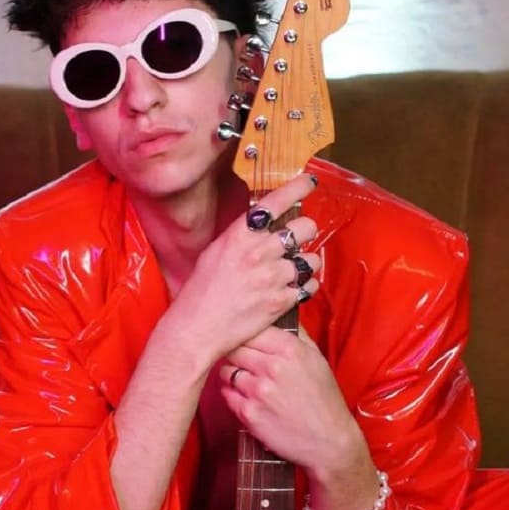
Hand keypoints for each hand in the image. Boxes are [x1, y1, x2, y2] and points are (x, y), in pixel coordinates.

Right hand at [157, 173, 321, 363]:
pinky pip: (308, 286)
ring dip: (306, 263)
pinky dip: (305, 286)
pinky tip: (293, 289)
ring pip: (310, 259)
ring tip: (293, 269)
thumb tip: (263, 223)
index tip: (309, 182)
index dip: (297, 188)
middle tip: (298, 238)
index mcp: (239, 235)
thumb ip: (241, 236)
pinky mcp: (281, 301)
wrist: (197, 327)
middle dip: (305, 231)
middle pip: (304, 228)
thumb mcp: (216, 251)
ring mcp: (272, 277)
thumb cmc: (201, 290)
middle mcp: (259, 252)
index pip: (275, 202)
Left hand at [217, 326, 366, 475]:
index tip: (245, 337)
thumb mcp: (317, 358)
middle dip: (235, 351)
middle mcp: (272, 368)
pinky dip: (231, 393)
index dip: (246, 333)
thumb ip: (296, 334)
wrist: (329, 442)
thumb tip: (280, 312)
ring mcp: (259, 392)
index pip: (252, 329)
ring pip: (226, 370)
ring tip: (243, 378)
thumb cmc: (323, 399)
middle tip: (240, 358)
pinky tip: (244, 396)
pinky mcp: (249, 414)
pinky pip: (226, 394)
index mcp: (290, 350)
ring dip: (231, 372)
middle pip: (235, 348)